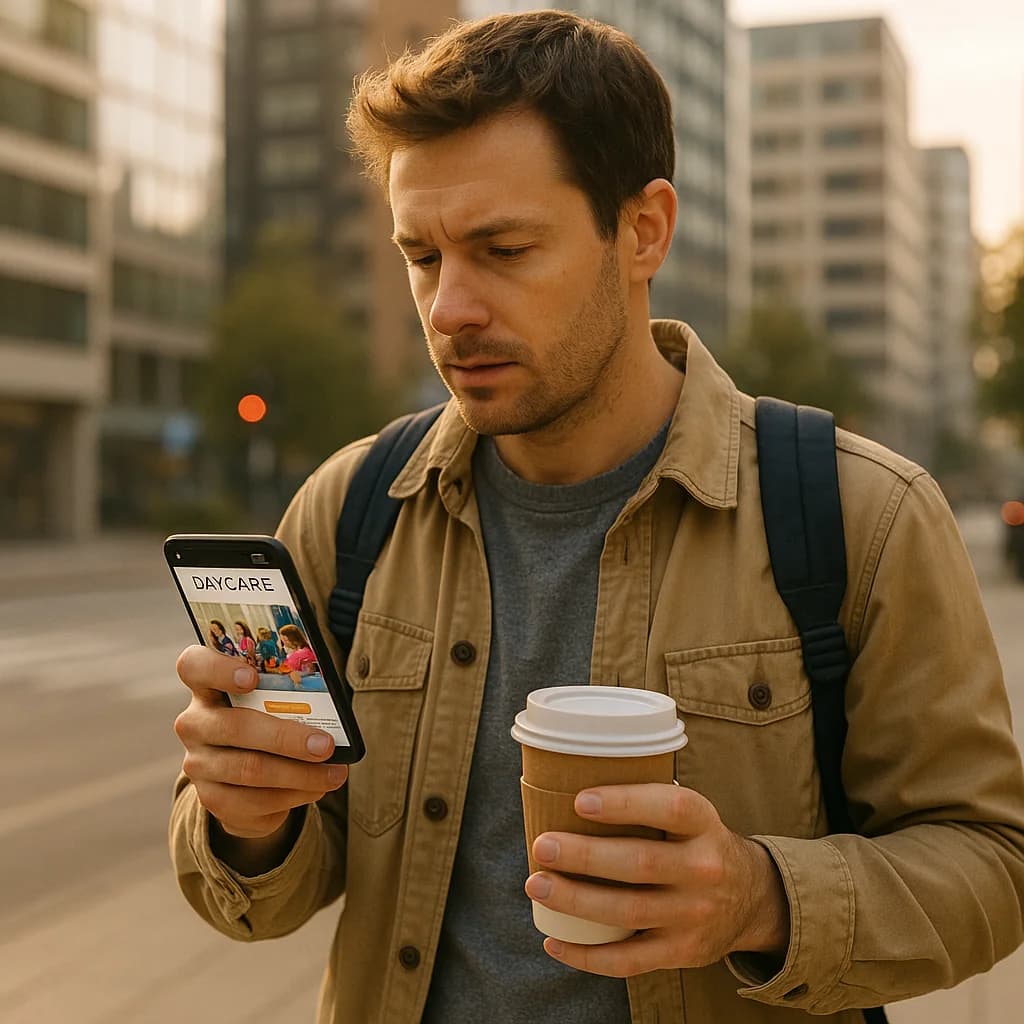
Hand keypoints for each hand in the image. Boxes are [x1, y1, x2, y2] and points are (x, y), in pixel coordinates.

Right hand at [173, 645, 347, 841]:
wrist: (247, 771)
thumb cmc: (269, 716)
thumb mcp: (274, 698)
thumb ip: (290, 694)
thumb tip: (332, 714)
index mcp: (206, 684)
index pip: (194, 666)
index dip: (219, 669)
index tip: (251, 677)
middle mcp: (195, 722)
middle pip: (235, 726)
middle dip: (286, 738)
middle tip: (325, 745)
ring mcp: (198, 763)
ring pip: (249, 769)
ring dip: (299, 773)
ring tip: (334, 772)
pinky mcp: (210, 797)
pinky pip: (253, 802)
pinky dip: (291, 796)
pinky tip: (316, 789)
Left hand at [523, 783, 789, 976]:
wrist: (751, 898)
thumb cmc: (695, 843)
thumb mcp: (690, 815)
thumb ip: (646, 803)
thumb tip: (566, 785)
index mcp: (704, 824)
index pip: (670, 808)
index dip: (624, 803)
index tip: (579, 801)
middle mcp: (704, 869)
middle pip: (640, 863)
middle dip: (585, 856)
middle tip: (543, 846)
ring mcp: (694, 915)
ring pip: (629, 912)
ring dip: (577, 901)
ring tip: (537, 885)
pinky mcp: (682, 952)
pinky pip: (630, 961)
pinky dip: (588, 955)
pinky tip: (554, 942)